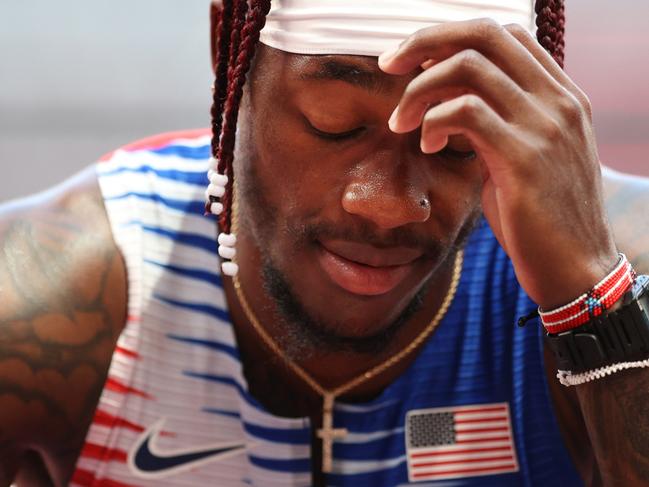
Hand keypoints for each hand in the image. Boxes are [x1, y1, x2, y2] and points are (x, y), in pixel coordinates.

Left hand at [379, 19, 617, 308]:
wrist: (575, 268)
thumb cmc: (541, 218)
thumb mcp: (524, 157)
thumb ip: (499, 123)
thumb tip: (448, 105)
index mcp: (561, 96)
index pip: (505, 34)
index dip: (452, 37)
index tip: (416, 61)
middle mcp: (558, 100)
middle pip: (484, 34)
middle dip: (425, 42)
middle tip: (390, 66)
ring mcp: (545, 125)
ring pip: (468, 67)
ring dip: (419, 90)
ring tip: (401, 122)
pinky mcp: (524, 157)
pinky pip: (465, 111)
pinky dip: (433, 121)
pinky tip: (428, 147)